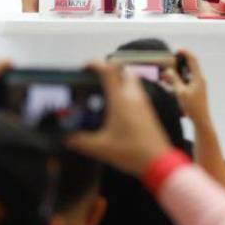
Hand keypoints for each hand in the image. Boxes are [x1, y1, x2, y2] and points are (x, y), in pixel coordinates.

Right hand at [66, 61, 170, 175]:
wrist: (158, 160)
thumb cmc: (131, 152)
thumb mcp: (100, 148)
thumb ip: (80, 141)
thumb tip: (66, 138)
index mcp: (120, 100)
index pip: (109, 71)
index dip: (96, 64)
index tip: (85, 67)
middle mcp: (133, 97)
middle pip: (123, 71)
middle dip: (109, 70)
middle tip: (94, 79)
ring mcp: (143, 102)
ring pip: (132, 81)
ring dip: (118, 80)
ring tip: (103, 93)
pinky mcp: (148, 110)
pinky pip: (136, 92)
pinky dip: (125, 92)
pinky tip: (116, 107)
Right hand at [160, 49, 209, 123]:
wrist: (201, 120)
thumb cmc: (192, 106)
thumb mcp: (180, 92)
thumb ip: (174, 80)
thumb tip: (168, 71)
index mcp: (198, 77)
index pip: (193, 60)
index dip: (185, 52)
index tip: (177, 49)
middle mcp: (199, 79)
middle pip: (190, 66)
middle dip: (179, 63)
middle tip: (169, 61)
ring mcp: (198, 85)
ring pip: (187, 74)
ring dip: (177, 73)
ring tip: (165, 75)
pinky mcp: (195, 91)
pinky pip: (186, 81)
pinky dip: (179, 80)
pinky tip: (171, 83)